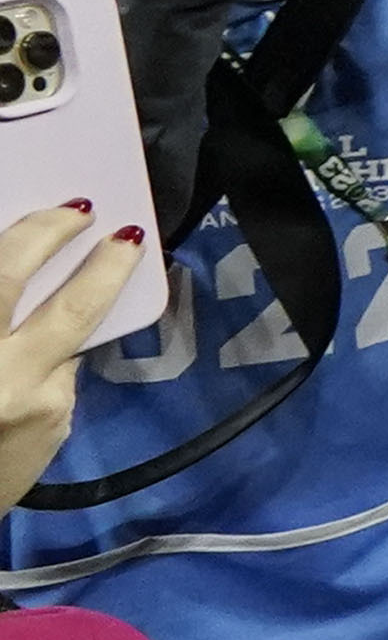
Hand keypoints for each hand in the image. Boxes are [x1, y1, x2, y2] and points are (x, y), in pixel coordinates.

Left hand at [0, 201, 144, 502]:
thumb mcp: (46, 428)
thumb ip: (55, 372)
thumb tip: (61, 317)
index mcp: (22, 392)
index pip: (72, 313)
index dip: (103, 270)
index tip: (124, 239)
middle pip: (6, 276)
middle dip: (46, 233)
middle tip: (77, 210)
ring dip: (8, 240)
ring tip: (36, 219)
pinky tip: (2, 251)